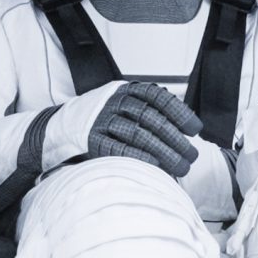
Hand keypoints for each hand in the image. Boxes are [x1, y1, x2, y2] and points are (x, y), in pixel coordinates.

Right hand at [47, 79, 202, 177]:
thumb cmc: (105, 119)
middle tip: (192, 156)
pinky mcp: (91, 140)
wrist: (62, 126)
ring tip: (181, 167)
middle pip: (150, 118)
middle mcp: (113, 102)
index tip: (195, 129)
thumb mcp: (126, 105)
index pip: (157, 97)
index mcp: (126, 90)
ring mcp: (101, 120)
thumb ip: (152, 111)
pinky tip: (156, 166)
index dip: (178, 112)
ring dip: (163, 152)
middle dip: (175, 139)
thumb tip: (188, 128)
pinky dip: (139, 157)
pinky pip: (118, 149)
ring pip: (137, 134)